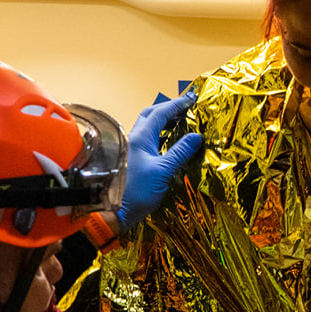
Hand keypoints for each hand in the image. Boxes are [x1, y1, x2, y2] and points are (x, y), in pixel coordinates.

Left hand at [117, 93, 204, 231]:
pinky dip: (159, 135)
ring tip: (180, 123)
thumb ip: (180, 152)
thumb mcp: (164, 171)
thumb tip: (197, 136)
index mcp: (140, 137)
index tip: (191, 99)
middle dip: (168, 109)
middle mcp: (133, 139)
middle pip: (151, 115)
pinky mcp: (131, 160)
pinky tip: (168, 142)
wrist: (114, 212)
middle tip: (184, 109)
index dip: (176, 104)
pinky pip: (147, 140)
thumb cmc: (137, 191)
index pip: (160, 113)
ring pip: (148, 127)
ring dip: (163, 122)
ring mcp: (131, 149)